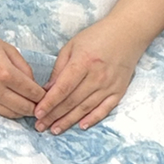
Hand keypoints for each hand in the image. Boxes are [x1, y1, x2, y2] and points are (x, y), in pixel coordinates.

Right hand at [0, 24, 46, 118]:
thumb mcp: (6, 47)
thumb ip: (23, 66)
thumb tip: (32, 83)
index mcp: (6, 73)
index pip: (33, 93)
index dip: (45, 95)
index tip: (51, 94)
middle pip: (26, 108)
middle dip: (38, 107)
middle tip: (45, 103)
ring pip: (13, 114)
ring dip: (25, 112)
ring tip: (32, 105)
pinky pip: (0, 112)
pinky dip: (11, 111)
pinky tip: (16, 104)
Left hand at [33, 19, 146, 134]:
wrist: (127, 34)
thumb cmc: (95, 37)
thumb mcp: (71, 46)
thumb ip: (59, 68)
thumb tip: (47, 90)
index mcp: (83, 62)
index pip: (62, 88)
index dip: (49, 103)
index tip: (37, 113)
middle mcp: (97, 76)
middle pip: (72, 101)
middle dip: (54, 116)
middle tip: (40, 126)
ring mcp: (110, 85)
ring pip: (86, 108)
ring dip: (69, 121)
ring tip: (55, 130)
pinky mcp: (119, 91)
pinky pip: (104, 109)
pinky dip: (92, 119)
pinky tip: (81, 126)